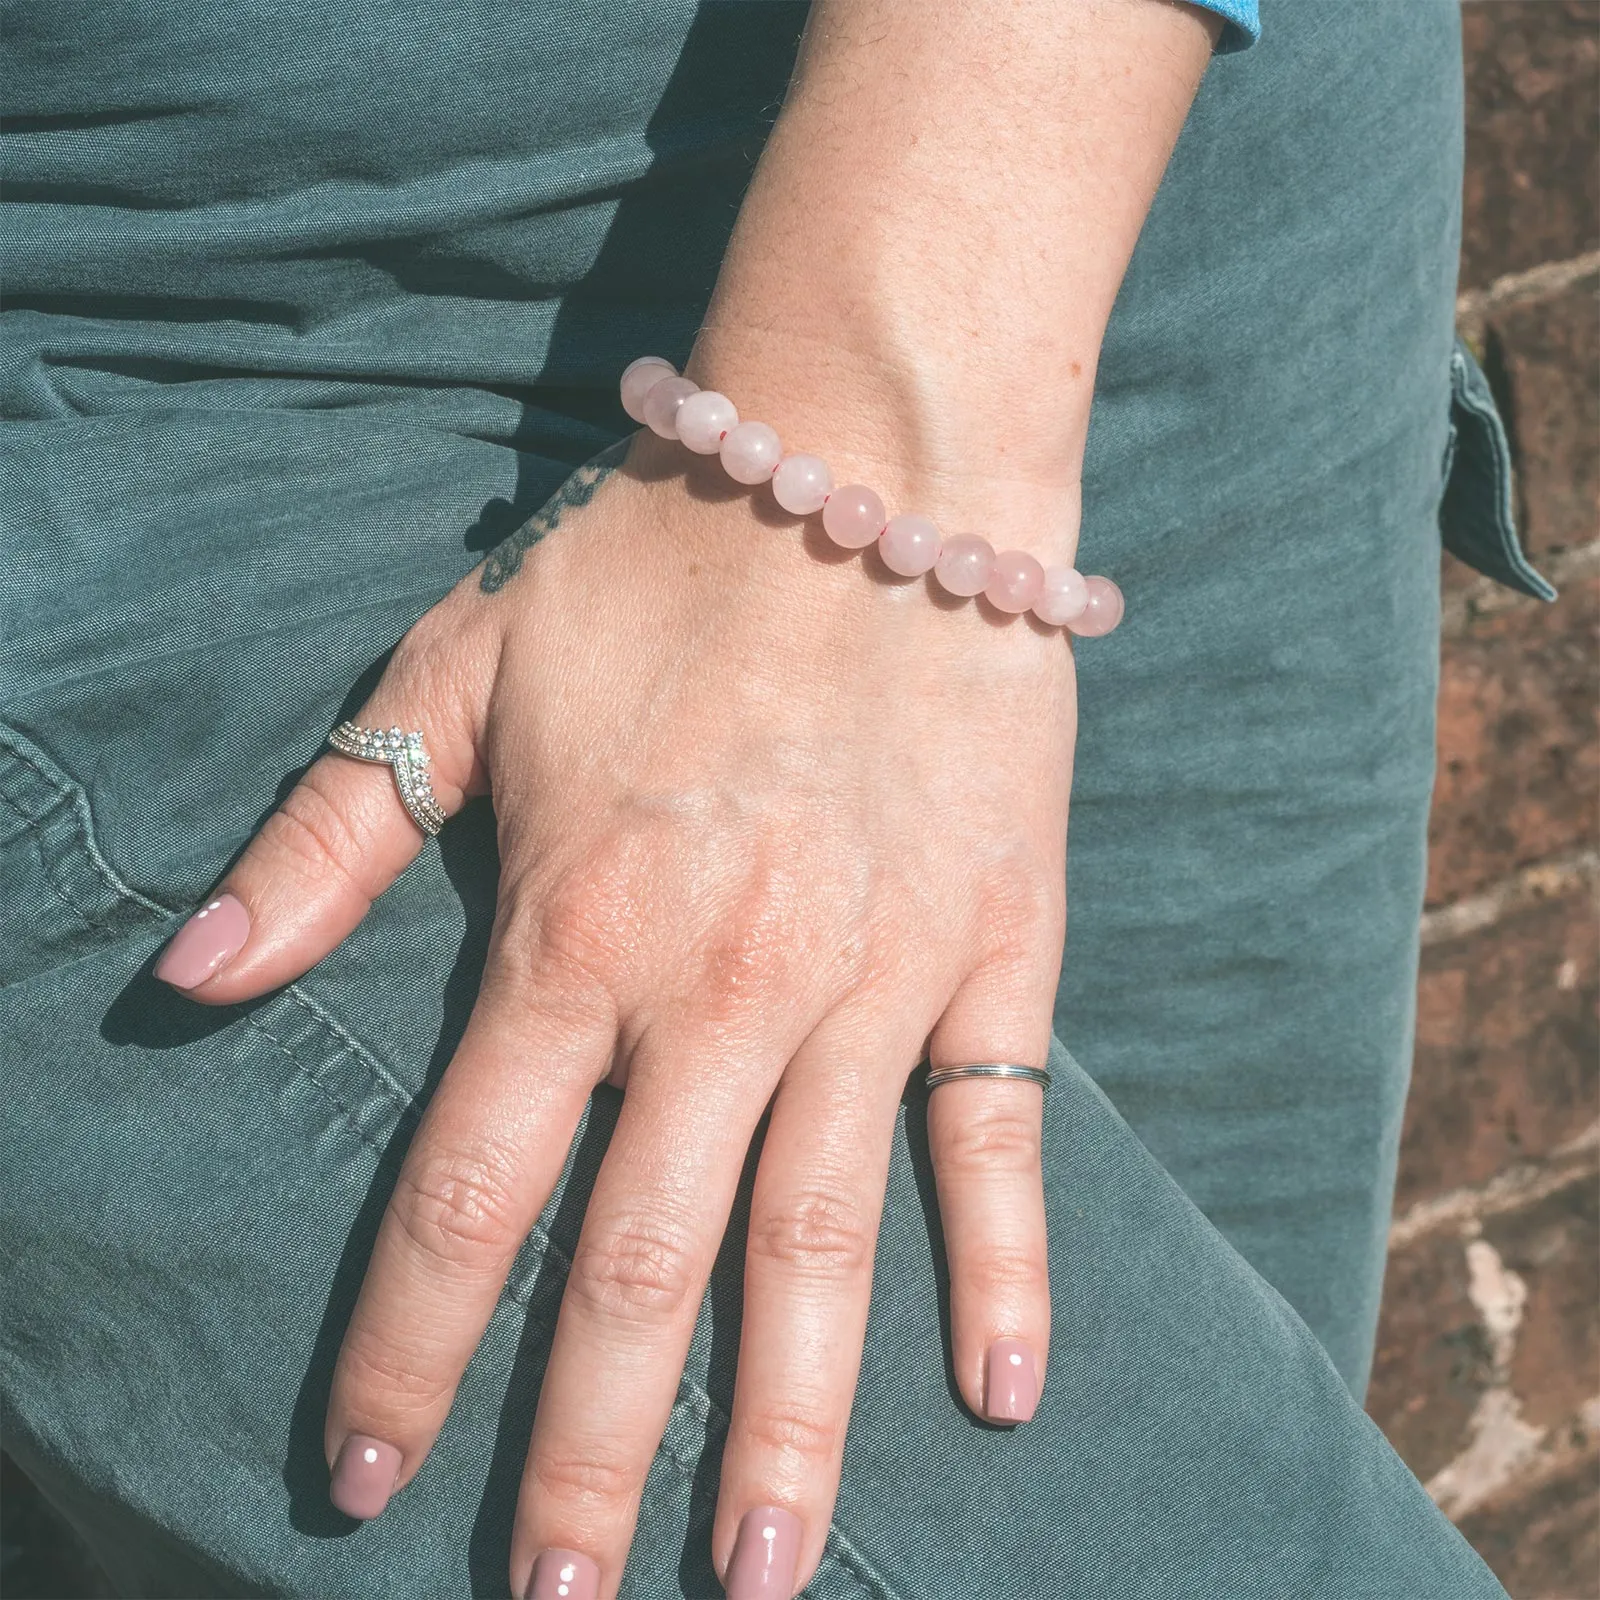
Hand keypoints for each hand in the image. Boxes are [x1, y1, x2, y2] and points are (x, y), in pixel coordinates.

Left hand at [157, 425, 1077, 1597]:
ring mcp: (872, 982)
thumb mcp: (458, 667)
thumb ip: (327, 834)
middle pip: (638, 1269)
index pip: (468, 1196)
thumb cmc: (655, 565)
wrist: (871, 472)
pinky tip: (999, 1396)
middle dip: (582, 1454)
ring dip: (780, 1427)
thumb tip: (188, 981)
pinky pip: (996, 1136)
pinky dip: (1005, 1266)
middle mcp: (723, 991)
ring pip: (817, 1246)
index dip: (408, 1354)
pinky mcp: (995, 951)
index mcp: (576, 929)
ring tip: (750, 1575)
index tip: (371, 1484)